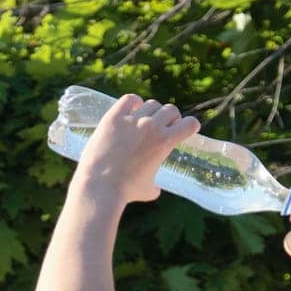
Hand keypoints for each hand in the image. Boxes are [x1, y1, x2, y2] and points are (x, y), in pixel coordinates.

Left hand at [70, 94, 199, 206]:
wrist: (99, 185)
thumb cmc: (124, 191)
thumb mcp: (146, 190)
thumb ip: (154, 186)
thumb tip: (156, 190)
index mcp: (165, 142)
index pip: (189, 123)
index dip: (190, 125)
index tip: (187, 127)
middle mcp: (152, 127)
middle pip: (170, 110)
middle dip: (170, 118)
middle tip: (164, 126)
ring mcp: (132, 120)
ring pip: (151, 104)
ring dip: (152, 111)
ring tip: (145, 120)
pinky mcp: (114, 118)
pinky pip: (129, 100)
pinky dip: (134, 102)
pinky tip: (132, 110)